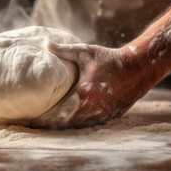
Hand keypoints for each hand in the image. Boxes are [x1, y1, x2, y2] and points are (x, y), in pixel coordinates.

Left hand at [31, 43, 150, 128]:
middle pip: (66, 124)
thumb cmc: (108, 59)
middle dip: (51, 125)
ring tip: (50, 126)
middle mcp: (92, 108)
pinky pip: (91, 125)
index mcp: (83, 94)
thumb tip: (43, 43)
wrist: (138, 68)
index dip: (44, 119)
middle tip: (37, 126)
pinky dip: (80, 125)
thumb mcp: (84, 52)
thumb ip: (62, 50)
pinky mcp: (111, 116)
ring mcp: (102, 115)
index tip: (32, 122)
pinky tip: (71, 123)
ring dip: (65, 127)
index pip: (58, 113)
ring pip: (78, 126)